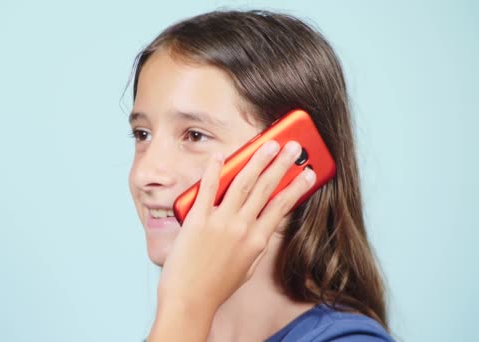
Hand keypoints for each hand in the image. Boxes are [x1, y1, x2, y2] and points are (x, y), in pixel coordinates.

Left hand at [148, 141, 315, 340]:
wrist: (189, 299)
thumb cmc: (216, 286)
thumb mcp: (248, 266)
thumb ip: (257, 243)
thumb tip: (264, 224)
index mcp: (257, 241)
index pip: (282, 206)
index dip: (297, 187)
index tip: (309, 173)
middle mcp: (241, 228)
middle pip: (266, 188)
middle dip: (282, 164)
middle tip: (294, 147)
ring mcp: (219, 222)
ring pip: (243, 183)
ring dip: (258, 160)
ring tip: (269, 144)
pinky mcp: (197, 219)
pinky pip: (208, 188)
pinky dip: (215, 169)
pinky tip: (221, 155)